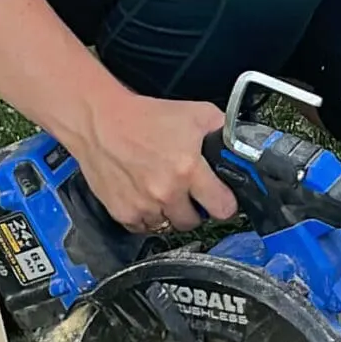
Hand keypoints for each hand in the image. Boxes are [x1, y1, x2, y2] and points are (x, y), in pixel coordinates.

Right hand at [71, 85, 235, 232]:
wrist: (100, 121)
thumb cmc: (144, 116)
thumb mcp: (195, 113)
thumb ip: (223, 130)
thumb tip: (240, 144)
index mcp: (188, 169)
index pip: (223, 208)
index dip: (225, 203)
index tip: (221, 199)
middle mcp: (167, 192)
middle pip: (195, 222)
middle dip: (196, 209)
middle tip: (189, 192)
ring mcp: (144, 206)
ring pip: (169, 226)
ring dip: (170, 213)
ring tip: (164, 191)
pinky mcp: (123, 213)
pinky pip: (144, 228)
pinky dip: (148, 217)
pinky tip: (145, 196)